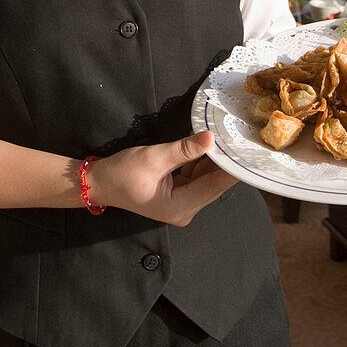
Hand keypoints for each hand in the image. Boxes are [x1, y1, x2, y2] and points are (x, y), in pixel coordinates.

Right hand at [87, 130, 237, 226]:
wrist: (100, 183)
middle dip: (224, 160)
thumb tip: (209, 138)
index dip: (231, 168)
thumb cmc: (122, 174)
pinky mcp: (179, 193)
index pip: (215, 186)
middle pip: (213, 183)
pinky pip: (196, 175)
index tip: (245, 151)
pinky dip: (200, 160)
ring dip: (213, 159)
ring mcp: (183, 202)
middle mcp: (185, 209)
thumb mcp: (154, 157)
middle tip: (237, 138)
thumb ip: (184, 149)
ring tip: (225, 137)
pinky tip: (206, 144)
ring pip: (206, 178)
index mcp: (180, 207)